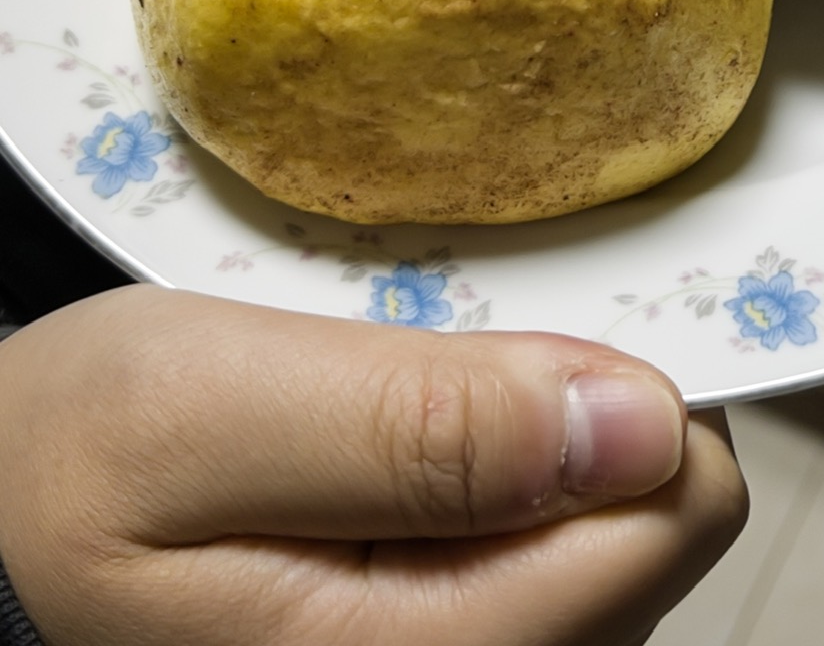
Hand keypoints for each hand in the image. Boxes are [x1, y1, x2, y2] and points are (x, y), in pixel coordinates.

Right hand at [0, 285, 745, 644]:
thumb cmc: (78, 458)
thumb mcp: (205, 411)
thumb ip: (420, 422)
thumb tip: (634, 420)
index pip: (673, 517)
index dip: (627, 395)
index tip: (522, 341)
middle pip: (658, 533)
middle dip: (578, 422)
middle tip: (431, 372)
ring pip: (617, 540)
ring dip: (540, 446)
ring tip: (402, 414)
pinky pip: (555, 553)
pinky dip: (510, 478)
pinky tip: (408, 456)